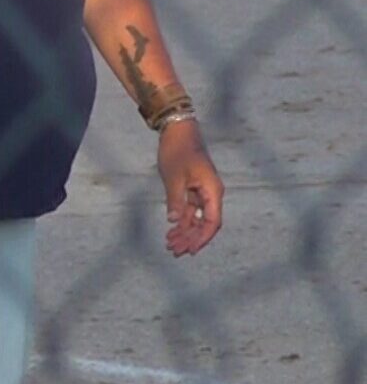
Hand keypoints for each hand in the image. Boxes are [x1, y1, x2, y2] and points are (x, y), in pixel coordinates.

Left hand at [156, 118, 223, 255]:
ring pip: (196, 218)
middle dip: (191, 238)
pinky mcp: (191, 189)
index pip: (213, 222)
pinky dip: (181, 221)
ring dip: (184, 232)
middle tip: (175, 252)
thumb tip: (174, 221)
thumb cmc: (178, 152)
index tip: (191, 250)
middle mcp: (210, 194)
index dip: (202, 238)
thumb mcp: (174, 177)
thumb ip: (175, 200)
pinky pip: (189, 210)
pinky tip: (171, 231)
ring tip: (170, 245)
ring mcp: (201, 192)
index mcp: (213, 191)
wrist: (177, 132)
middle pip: (205, 223)